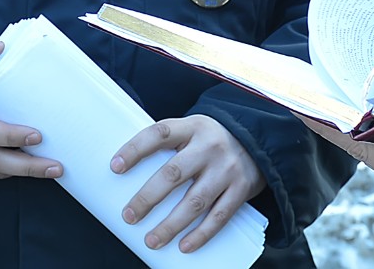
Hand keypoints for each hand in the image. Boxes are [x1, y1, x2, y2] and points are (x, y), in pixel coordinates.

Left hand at [111, 114, 266, 253]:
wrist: (258, 139)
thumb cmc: (211, 140)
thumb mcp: (192, 130)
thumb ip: (169, 145)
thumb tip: (127, 175)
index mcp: (192, 127)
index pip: (160, 133)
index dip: (136, 149)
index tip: (115, 167)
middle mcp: (210, 146)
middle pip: (174, 173)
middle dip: (147, 197)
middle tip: (129, 216)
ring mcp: (227, 168)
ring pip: (195, 200)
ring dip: (170, 224)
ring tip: (151, 240)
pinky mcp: (241, 188)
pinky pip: (219, 216)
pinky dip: (201, 234)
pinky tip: (184, 246)